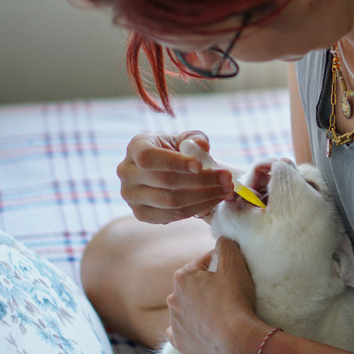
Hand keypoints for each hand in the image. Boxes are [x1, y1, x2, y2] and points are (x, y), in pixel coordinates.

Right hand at [117, 131, 234, 223]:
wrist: (167, 169)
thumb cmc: (177, 150)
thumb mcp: (186, 138)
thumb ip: (195, 138)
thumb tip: (202, 147)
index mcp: (136, 147)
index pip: (149, 157)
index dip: (175, 162)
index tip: (201, 165)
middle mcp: (127, 171)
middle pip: (165, 181)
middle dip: (202, 181)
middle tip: (227, 179)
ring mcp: (131, 195)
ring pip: (170, 201)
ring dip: (204, 197)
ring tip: (226, 190)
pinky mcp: (141, 213)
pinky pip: (171, 215)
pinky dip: (196, 209)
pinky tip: (213, 200)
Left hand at [166, 237, 259, 353]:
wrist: (236, 339)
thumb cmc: (234, 300)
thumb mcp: (234, 263)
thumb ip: (226, 244)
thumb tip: (222, 240)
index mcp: (183, 277)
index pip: (204, 261)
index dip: (221, 264)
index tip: (232, 273)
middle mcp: (173, 298)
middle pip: (195, 284)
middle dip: (209, 285)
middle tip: (229, 291)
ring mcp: (174, 321)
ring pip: (188, 306)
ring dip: (200, 305)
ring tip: (220, 310)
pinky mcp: (179, 340)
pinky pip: (182, 329)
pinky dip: (192, 326)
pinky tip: (204, 326)